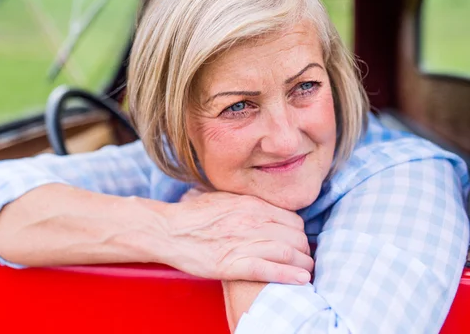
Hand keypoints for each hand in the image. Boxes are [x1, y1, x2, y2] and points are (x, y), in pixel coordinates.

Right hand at [157, 188, 312, 283]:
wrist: (168, 230)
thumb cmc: (192, 215)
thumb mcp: (223, 197)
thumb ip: (246, 201)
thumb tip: (263, 206)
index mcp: (251, 204)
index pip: (292, 218)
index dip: (299, 232)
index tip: (297, 240)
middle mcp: (252, 221)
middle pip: (294, 236)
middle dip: (304, 248)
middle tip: (304, 257)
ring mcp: (243, 242)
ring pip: (287, 252)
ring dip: (303, 263)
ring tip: (307, 270)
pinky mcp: (233, 264)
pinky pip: (269, 269)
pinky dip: (289, 275)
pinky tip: (301, 279)